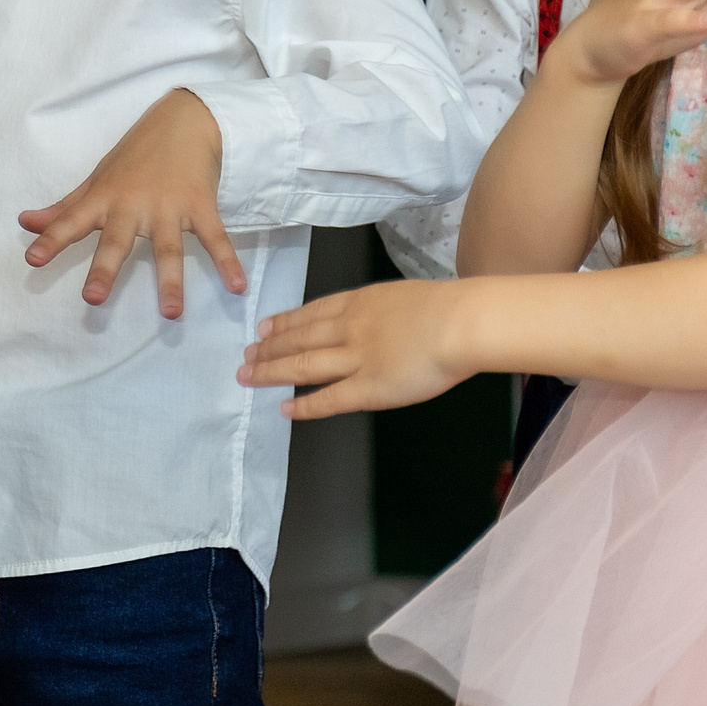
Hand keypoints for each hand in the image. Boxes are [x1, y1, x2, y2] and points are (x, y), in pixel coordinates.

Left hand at [18, 88, 241, 319]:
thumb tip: (25, 224)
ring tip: (172, 312)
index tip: (32, 260)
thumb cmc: (135, 157)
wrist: (185, 120)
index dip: (52, 240)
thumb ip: (64, 209)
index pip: (72, 221)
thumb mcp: (97, 180)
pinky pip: (215, 238)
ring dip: (171, 279)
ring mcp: (169, 206)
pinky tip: (237, 287)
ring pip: (168, 247)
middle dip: (105, 268)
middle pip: (117, 240)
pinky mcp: (200, 204)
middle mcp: (133, 204)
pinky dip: (227, 262)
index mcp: (105, 199)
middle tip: (93, 299)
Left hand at [239, 280, 466, 417]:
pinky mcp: (369, 389)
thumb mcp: (404, 297)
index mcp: (361, 302)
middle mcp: (349, 328)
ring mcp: (356, 358)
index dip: (285, 321)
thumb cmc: (447, 308)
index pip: (313, 312)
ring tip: (249, 376)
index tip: (264, 327)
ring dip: (273, 371)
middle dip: (269, 347)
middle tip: (245, 354)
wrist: (461, 323)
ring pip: (304, 365)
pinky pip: (329, 399)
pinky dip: (304, 405)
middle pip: (300, 338)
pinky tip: (285, 408)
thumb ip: (385, 310)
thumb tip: (380, 320)